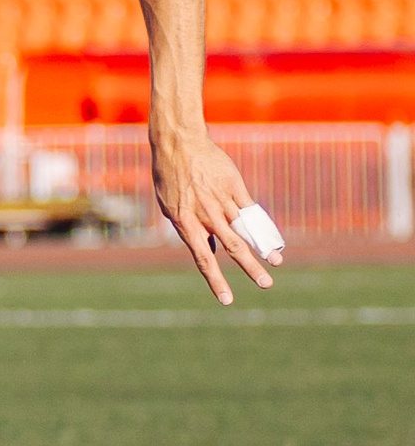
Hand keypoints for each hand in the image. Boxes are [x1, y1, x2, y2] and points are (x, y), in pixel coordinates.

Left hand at [152, 127, 277, 303]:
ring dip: (262, 248)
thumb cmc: (170, 178)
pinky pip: (251, 210)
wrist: (178, 145)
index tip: (227, 300)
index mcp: (186, 223)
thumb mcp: (171, 207)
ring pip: (245, 229)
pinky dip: (263, 226)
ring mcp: (222, 201)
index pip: (202, 258)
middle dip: (249, 268)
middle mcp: (206, 215)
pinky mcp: (235, 187)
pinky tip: (273, 238)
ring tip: (275, 263)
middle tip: (266, 285)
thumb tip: (210, 250)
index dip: (215, 280)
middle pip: (232, 247)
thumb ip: (191, 230)